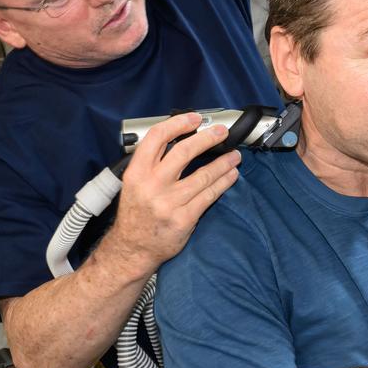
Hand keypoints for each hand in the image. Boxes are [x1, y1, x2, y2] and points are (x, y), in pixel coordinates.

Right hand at [102, 113, 240, 277]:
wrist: (133, 249)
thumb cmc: (136, 214)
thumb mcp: (133, 184)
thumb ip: (152, 163)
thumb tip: (180, 139)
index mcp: (136, 173)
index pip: (157, 137)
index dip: (178, 123)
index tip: (194, 118)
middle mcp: (151, 186)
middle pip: (184, 152)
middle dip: (207, 138)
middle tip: (221, 132)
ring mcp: (169, 203)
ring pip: (203, 175)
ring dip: (223, 163)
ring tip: (234, 156)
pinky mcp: (184, 219)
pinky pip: (209, 195)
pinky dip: (223, 183)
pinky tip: (230, 176)